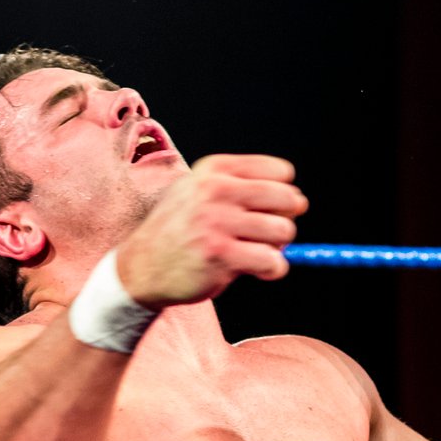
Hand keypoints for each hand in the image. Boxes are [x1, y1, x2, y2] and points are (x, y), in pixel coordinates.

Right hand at [113, 154, 306, 307]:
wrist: (141, 267)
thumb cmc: (180, 230)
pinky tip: (255, 270)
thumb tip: (299, 201)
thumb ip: (244, 189)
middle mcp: (215, 191)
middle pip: (288, 199)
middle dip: (286, 219)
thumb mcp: (200, 192)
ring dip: (278, 247)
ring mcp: (217, 223)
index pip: (280, 172)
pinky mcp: (221, 256)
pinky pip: (272, 261)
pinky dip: (272, 269)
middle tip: (268, 234)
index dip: (283, 195)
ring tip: (257, 252)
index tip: (269, 210)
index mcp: (215, 170)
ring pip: (283, 232)